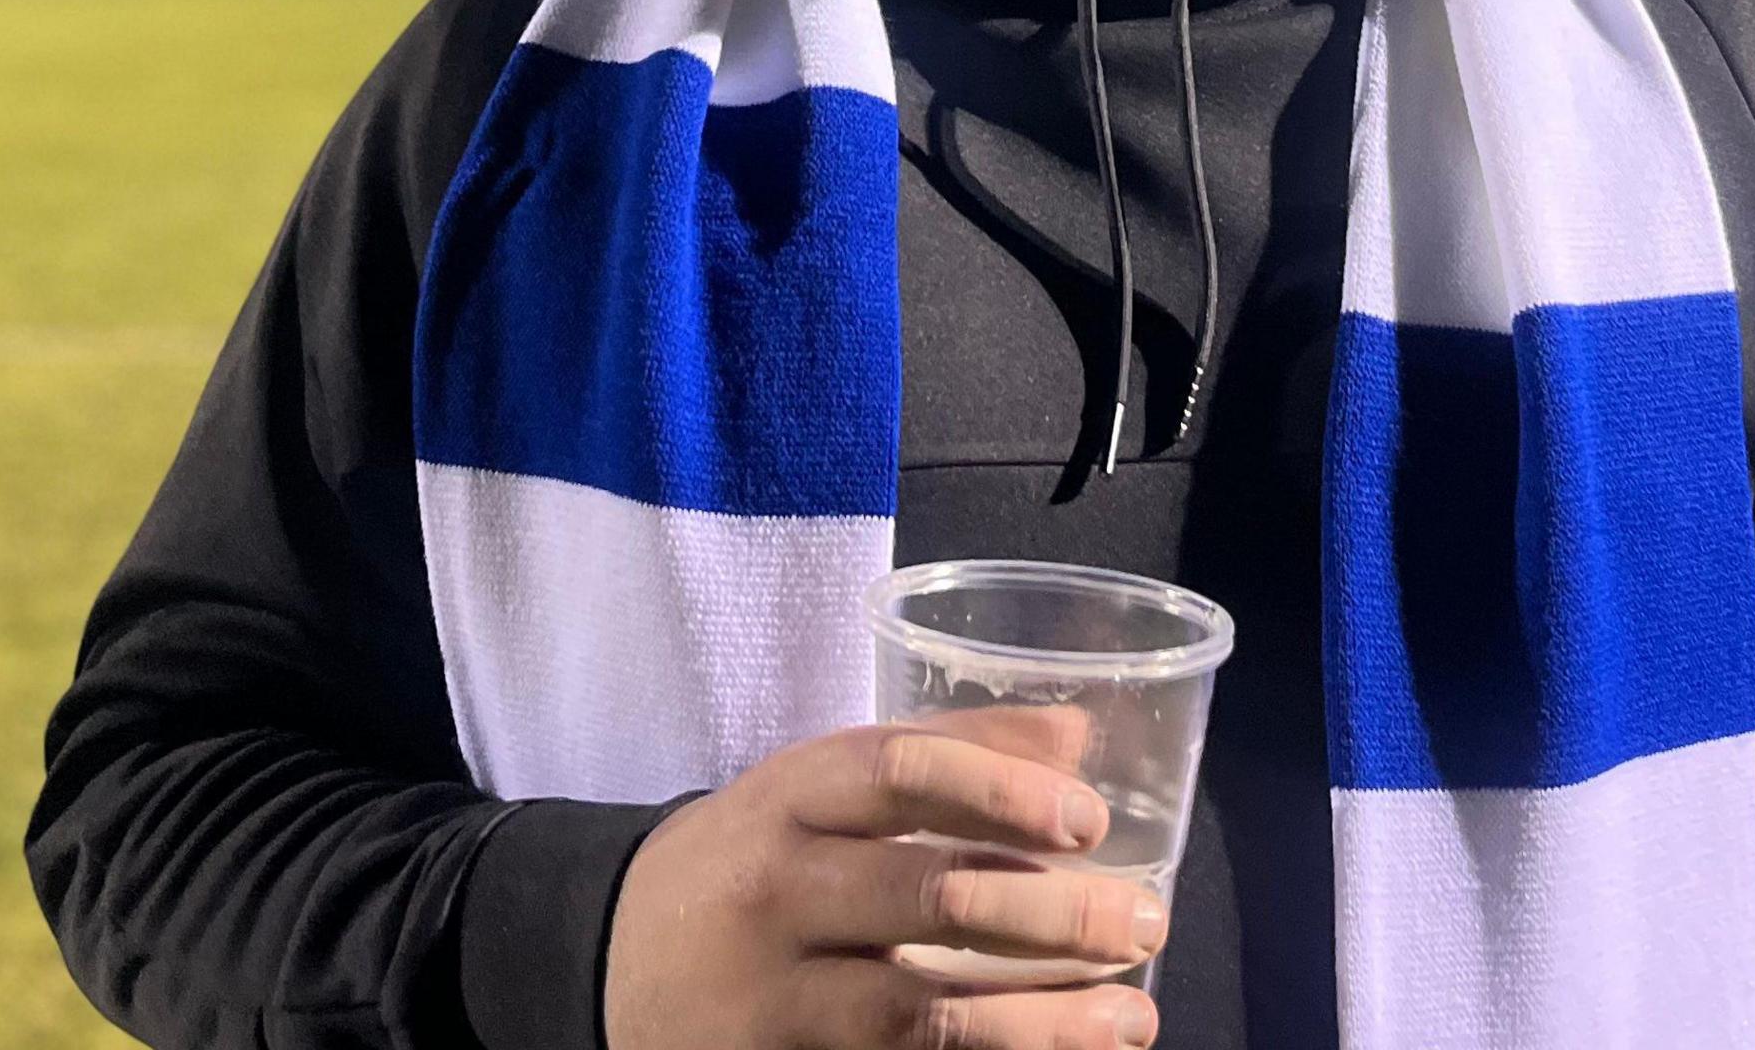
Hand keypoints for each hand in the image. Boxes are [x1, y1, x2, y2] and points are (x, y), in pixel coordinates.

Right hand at [600, 709, 1164, 1049]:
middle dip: (1053, 915)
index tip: (1090, 820)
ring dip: (1042, 1020)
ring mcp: (775, 994)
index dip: (1001, 790)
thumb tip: (1079, 733)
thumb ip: (945, 750)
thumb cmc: (756, 858)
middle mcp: (777, 890)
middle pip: (926, 896)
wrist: (611, 961)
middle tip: (1144, 920)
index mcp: (788, 797)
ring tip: (1130, 1016)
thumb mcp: (818, 787)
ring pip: (921, 1012)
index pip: (898, 772)